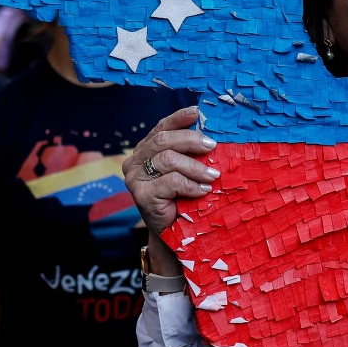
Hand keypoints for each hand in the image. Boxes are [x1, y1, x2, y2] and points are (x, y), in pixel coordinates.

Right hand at [121, 106, 218, 236]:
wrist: (173, 234)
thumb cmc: (182, 198)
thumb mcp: (186, 170)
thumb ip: (189, 152)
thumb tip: (210, 134)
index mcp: (145, 150)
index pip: (161, 127)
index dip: (178, 118)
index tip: (197, 112)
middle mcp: (135, 161)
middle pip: (163, 140)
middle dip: (191, 140)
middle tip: (212, 147)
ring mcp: (135, 178)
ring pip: (168, 159)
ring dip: (195, 167)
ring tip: (213, 176)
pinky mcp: (141, 195)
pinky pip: (171, 181)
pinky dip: (191, 185)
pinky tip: (203, 190)